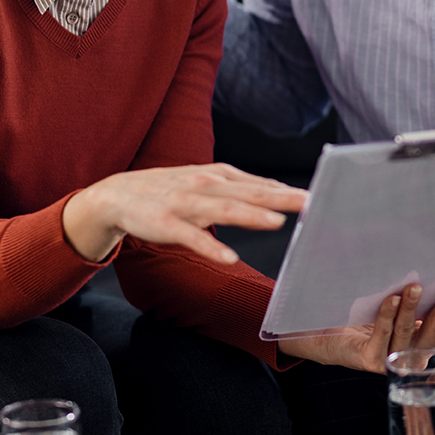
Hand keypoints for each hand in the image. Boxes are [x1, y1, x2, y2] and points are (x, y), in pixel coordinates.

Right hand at [61, 163, 305, 263]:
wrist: (116, 195)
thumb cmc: (168, 190)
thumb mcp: (206, 183)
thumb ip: (240, 188)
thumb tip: (279, 194)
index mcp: (217, 176)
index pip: (258, 184)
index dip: (286, 191)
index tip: (318, 196)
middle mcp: (204, 185)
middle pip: (248, 192)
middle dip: (279, 198)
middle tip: (310, 203)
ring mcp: (184, 204)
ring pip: (222, 209)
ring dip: (250, 215)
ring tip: (276, 223)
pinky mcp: (165, 224)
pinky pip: (190, 237)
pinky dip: (210, 247)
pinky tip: (229, 258)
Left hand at [279, 279, 434, 372]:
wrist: (325, 333)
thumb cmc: (365, 312)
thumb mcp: (398, 300)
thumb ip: (419, 289)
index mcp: (426, 339)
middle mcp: (414, 352)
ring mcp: (392, 359)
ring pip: (409, 333)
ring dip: (414, 309)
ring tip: (415, 285)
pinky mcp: (369, 360)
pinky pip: (381, 337)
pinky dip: (387, 316)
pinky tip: (390, 298)